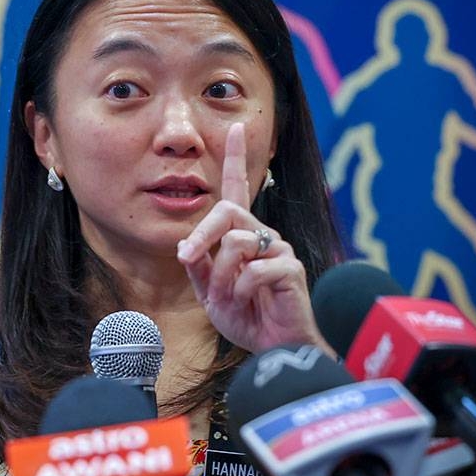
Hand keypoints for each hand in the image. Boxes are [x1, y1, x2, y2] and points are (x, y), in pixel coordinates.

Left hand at [176, 123, 328, 353]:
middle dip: (201, 234)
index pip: (237, 191)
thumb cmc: (246, 317)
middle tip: (187, 257)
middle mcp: (262, 234)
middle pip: (226, 211)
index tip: (236, 127)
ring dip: (223, 277)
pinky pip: (253, 270)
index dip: (236, 158)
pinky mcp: (290, 268)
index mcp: (243, 234)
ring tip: (231, 299)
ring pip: (235, 243)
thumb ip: (200, 266)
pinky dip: (242, 291)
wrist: (274, 347)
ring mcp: (278, 248)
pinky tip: (252, 303)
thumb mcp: (211, 291)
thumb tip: (185, 246)